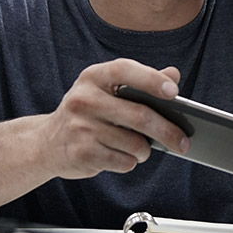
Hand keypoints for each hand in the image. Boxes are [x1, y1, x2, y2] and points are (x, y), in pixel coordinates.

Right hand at [38, 60, 188, 178]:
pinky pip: (123, 161)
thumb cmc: (90, 112)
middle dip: (168, 131)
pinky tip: (121, 156)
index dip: (151, 80)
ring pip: (134, 143)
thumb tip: (173, 74)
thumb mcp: (109, 90)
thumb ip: (142, 82)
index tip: (175, 92)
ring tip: (142, 148)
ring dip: (145, 150)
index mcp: (94, 76)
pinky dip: (130, 162)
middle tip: (184, 142)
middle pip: (139, 115)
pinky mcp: (81, 153)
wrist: (47, 143)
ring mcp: (80, 127)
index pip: (126, 71)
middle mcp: (84, 99)